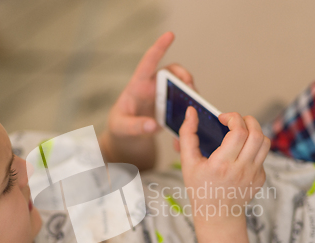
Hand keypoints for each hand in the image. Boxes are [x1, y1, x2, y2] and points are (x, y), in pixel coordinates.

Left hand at [100, 32, 194, 169]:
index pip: (148, 63)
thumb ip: (135, 126)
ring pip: (181, 86)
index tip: (170, 35)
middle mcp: (152, 87)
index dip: (159, 47)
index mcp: (137, 86)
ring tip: (194, 105)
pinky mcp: (170, 106)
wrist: (126, 136)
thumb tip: (152, 125)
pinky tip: (190, 120)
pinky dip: (189, 108)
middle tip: (190, 88)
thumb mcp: (122, 127)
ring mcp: (162, 96)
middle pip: (172, 72)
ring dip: (190, 93)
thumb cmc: (120, 126)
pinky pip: (184, 103)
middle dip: (184, 76)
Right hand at [179, 107, 269, 220]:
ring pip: (265, 142)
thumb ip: (187, 135)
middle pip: (256, 134)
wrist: (217, 214)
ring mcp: (254, 175)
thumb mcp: (187, 162)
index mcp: (221, 165)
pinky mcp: (261, 178)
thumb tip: (191, 112)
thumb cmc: (200, 189)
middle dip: (246, 120)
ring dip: (254, 131)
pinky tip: (241, 153)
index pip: (239, 132)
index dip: (233, 118)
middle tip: (235, 121)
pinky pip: (263, 155)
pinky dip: (253, 147)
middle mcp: (241, 170)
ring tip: (241, 132)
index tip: (223, 118)